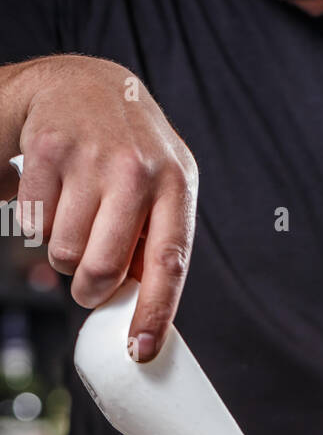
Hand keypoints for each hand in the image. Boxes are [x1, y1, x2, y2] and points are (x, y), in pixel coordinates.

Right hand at [8, 55, 197, 359]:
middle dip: (91, 287)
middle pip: (103, 267)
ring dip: (64, 250)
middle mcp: (138, 169)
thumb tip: (145, 312)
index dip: (154, 311)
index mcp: (177, 184)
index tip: (141, 350)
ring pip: (64, 252)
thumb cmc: (129, 151)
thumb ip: (158, 241)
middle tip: (90, 278)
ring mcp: (91, 157)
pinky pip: (32, 223)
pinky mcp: (47, 150)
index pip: (170, 261)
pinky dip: (37, 221)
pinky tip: (55, 193)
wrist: (83, 83)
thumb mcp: (163, 186)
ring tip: (76, 217)